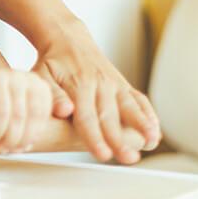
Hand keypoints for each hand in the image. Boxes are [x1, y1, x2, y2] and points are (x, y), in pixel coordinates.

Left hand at [0, 67, 53, 153]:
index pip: (1, 109)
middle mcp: (18, 75)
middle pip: (19, 115)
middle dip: (11, 137)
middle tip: (3, 149)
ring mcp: (33, 81)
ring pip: (35, 116)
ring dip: (26, 137)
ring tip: (15, 148)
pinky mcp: (44, 90)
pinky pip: (45, 114)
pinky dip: (37, 131)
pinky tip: (26, 142)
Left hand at [32, 20, 160, 163]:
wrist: (68, 38)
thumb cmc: (52, 63)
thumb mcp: (41, 75)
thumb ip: (52, 95)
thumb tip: (65, 111)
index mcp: (78, 85)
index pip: (86, 117)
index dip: (95, 137)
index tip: (103, 155)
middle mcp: (100, 84)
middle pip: (110, 117)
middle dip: (120, 140)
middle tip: (129, 159)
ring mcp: (114, 83)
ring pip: (130, 107)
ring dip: (142, 126)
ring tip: (151, 143)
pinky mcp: (123, 84)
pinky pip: (139, 99)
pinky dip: (149, 114)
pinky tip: (156, 131)